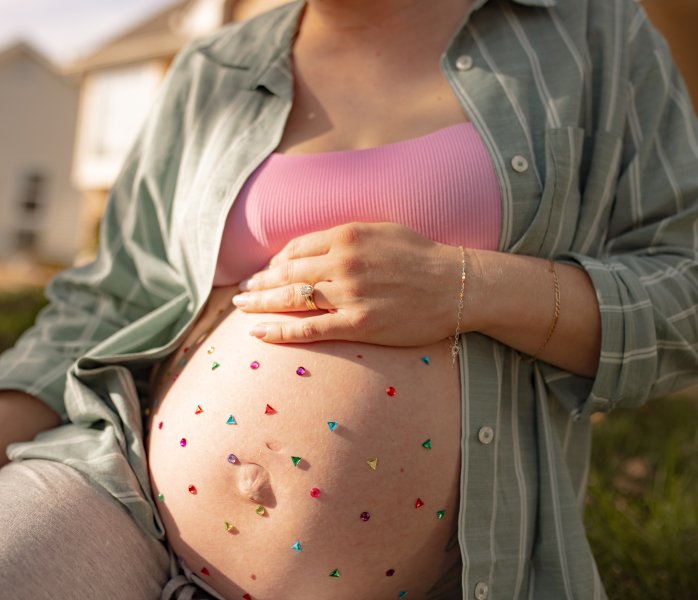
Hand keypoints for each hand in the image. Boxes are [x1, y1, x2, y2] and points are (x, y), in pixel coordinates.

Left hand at [231, 222, 459, 345]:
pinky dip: (280, 332)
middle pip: (286, 274)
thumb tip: (309, 249)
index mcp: (347, 235)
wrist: (457, 285)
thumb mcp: (380, 231)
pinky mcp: (359, 324)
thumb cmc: (421, 256)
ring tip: (241, 307)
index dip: (274, 262)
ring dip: (261, 304)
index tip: (265, 272)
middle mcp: (343, 263)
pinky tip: (259, 333)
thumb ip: (344, 237)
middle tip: (240, 291)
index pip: (295, 249)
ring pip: (292, 300)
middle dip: (258, 283)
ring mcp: (349, 295)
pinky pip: (310, 330)